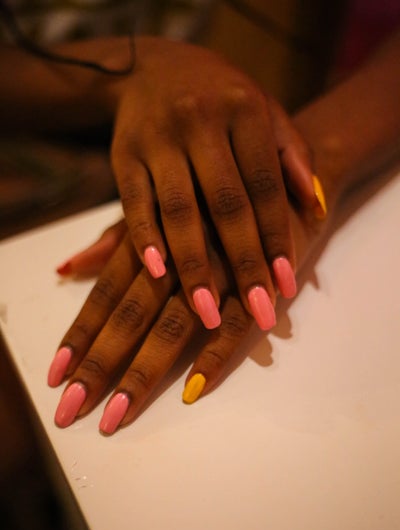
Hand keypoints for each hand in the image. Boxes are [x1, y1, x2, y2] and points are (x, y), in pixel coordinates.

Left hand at [48, 185, 318, 434]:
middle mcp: (177, 255)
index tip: (56, 374)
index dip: (80, 334)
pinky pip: (237, 322)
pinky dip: (216, 354)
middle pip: (132, 315)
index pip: (106, 294)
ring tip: (120, 413)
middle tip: (73, 409)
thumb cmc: (213, 194)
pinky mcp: (259, 280)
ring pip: (175, 324)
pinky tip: (193, 388)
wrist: (282, 174)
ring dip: (146, 370)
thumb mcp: (161, 208)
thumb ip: (115, 242)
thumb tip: (66, 267)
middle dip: (101, 364)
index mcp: (150, 239)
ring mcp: (218, 268)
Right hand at [107, 37, 323, 329]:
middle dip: (243, 263)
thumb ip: (292, 156)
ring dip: (194, 266)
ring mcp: (158, 138)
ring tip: (207, 311)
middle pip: (225, 205)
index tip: (285, 286)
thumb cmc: (221, 98)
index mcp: (244, 110)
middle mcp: (200, 121)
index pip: (264, 185)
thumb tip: (316, 207)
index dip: (276, 237)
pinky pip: (133, 203)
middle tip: (257, 312)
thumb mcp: (264, 112)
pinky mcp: (122, 154)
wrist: (154, 67)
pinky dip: (145, 239)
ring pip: (179, 211)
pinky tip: (157, 274)